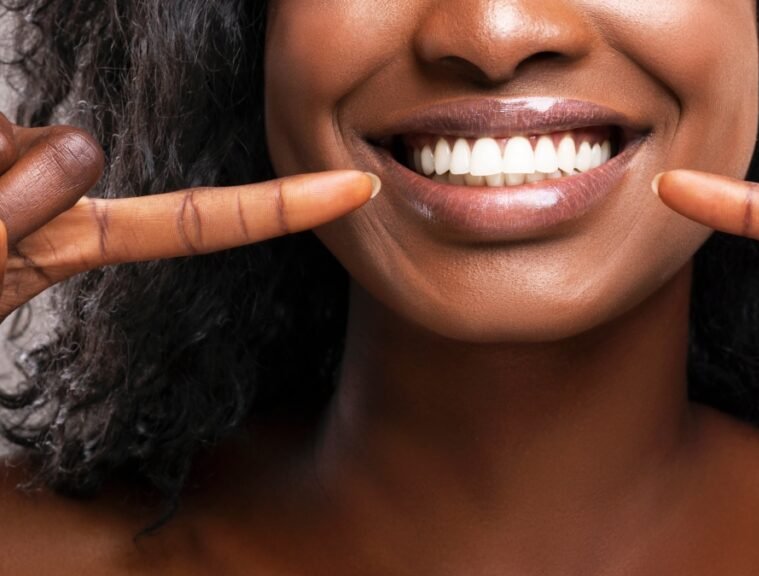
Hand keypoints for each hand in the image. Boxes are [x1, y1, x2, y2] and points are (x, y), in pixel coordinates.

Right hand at [0, 113, 378, 319]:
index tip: (359, 191)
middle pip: (66, 149)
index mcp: (73, 247)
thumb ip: (17, 233)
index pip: (194, 223)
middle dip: (1, 178)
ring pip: (10, 129)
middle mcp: (55, 200)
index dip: (277, 208)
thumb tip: (78, 142)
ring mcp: (12, 163)